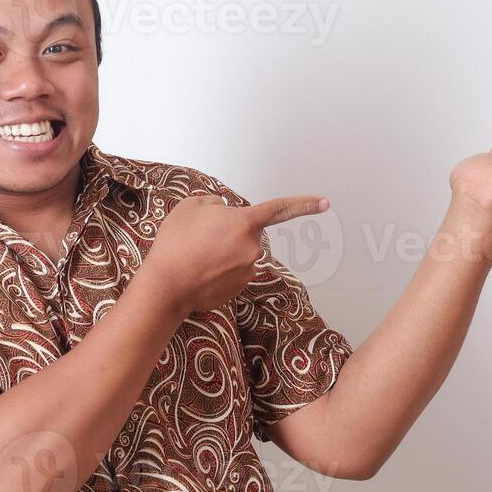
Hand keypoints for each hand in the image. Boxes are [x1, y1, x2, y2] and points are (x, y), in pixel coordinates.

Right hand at [141, 193, 329, 317]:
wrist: (167, 286)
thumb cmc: (176, 244)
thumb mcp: (190, 207)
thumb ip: (213, 204)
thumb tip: (222, 212)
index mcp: (244, 223)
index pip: (280, 209)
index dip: (304, 204)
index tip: (325, 203)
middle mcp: (252, 248)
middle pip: (245, 233)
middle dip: (228, 233)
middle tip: (198, 239)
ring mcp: (247, 271)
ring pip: (237, 254)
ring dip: (221, 253)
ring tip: (194, 257)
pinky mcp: (238, 289)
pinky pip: (231, 272)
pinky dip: (217, 271)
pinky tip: (198, 272)